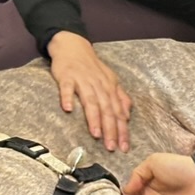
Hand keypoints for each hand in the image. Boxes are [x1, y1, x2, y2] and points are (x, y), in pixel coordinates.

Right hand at [48, 31, 131, 151]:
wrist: (74, 47)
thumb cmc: (92, 67)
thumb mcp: (110, 80)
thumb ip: (120, 97)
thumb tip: (128, 115)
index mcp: (110, 87)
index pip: (119, 112)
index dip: (122, 130)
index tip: (124, 147)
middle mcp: (99, 85)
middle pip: (107, 109)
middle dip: (111, 129)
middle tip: (112, 147)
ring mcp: (83, 80)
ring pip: (90, 101)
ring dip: (94, 118)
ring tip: (96, 135)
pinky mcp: (67, 76)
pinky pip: (67, 88)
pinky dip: (67, 97)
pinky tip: (67, 109)